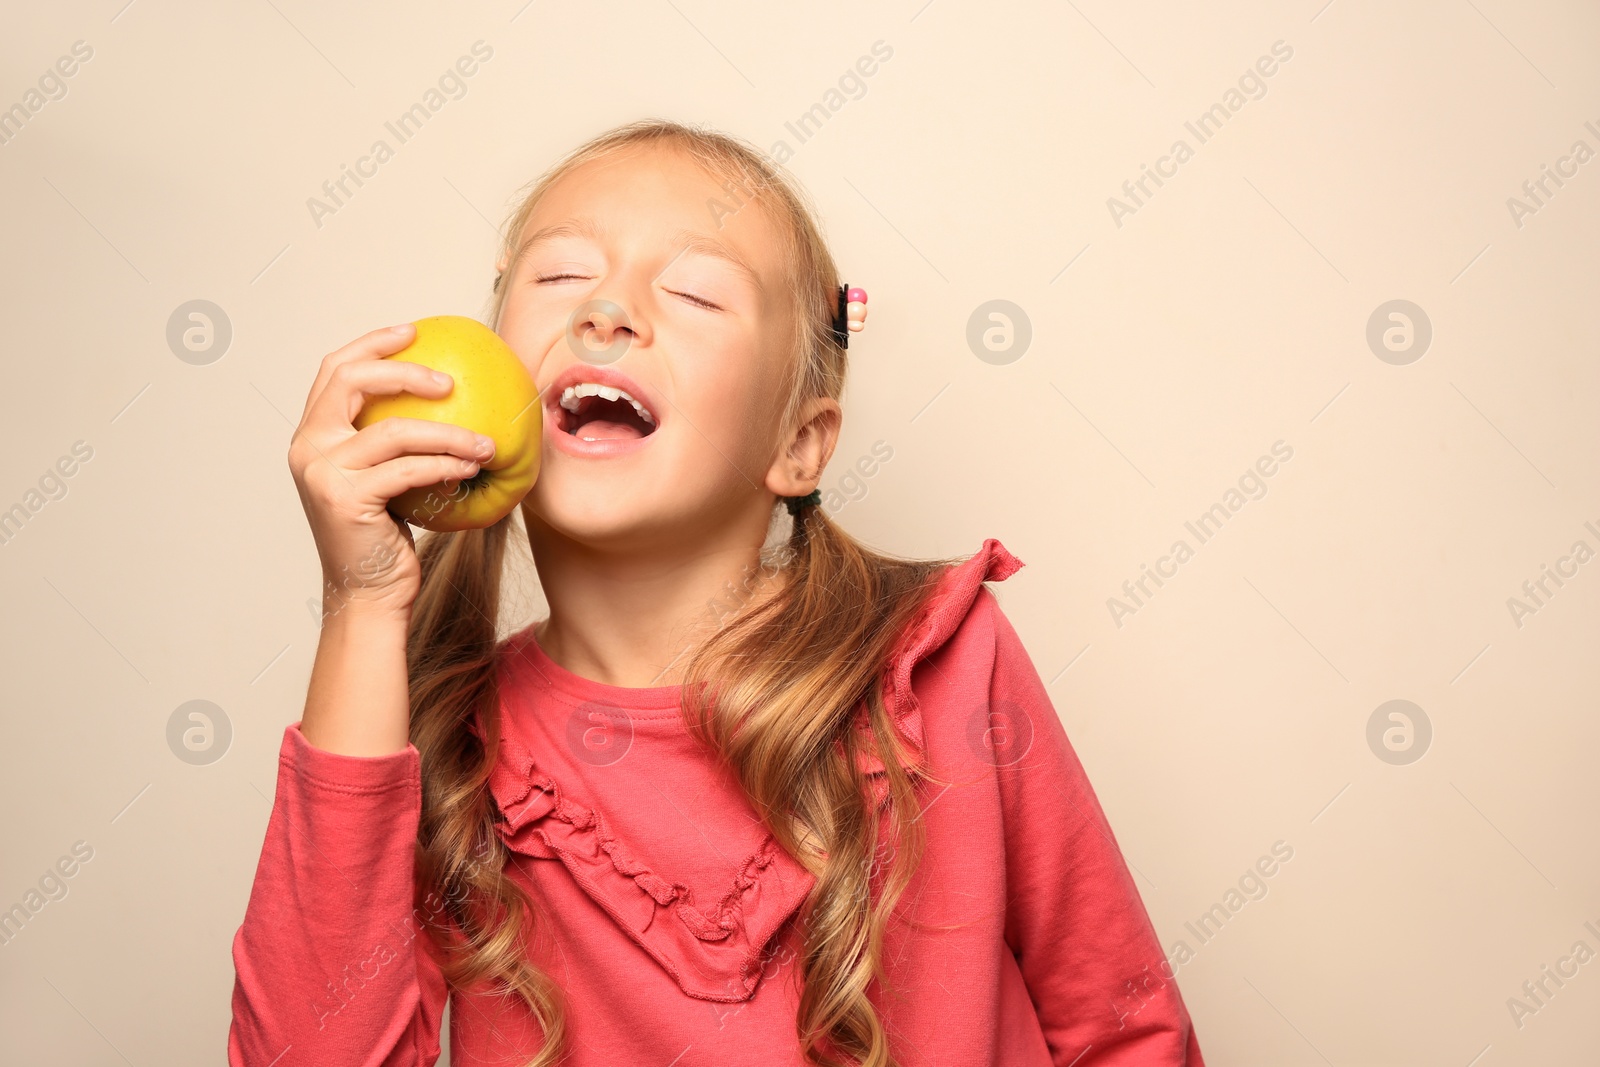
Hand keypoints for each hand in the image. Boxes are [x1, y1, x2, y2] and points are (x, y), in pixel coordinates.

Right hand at [287, 323, 496, 617]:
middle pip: (351, 381)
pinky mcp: (344, 498)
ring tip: (486, 441)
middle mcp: (308, 447)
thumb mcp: (384, 479)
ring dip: (449, 432)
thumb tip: (450, 401)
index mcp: (313, 436)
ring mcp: (322, 473)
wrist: (367, 594)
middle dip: (404, 370)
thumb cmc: (384, 538)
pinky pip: (408, 469)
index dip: (372, 343)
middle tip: (450, 381)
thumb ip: (392, 443)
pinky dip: (446, 464)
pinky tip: (475, 468)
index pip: (334, 371)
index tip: (414, 332)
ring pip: (393, 430)